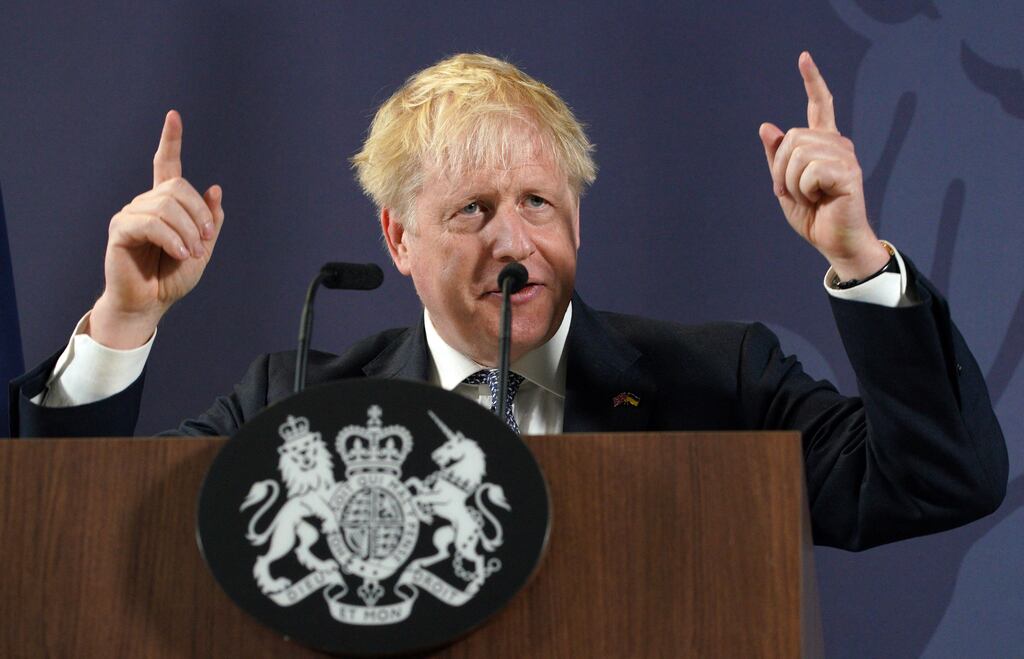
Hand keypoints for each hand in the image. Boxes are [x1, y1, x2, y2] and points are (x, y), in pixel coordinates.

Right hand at [89, 110, 224, 347]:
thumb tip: (215, 187)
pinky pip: (151, 223)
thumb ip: (211, 220)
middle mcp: (146, 203)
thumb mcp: (203, 248)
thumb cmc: (172, 277)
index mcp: (166, 204)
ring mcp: (131, 214)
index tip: (173, 116)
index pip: (167, 164)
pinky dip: (172, 239)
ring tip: (191, 254)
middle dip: (200, 214)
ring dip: (188, 232)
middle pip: (177, 188)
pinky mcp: (120, 229)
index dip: (171, 140)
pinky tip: (180, 254)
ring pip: (167, 206)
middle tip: (206, 241)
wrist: (150, 303)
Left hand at [759, 52, 889, 280]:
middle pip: (792, 138)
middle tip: (793, 192)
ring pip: (798, 154)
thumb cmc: (813, 215)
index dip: (812, 81)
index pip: (820, 105)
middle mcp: (838, 144)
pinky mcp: (849, 173)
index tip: (803, 58)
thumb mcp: (784, 185)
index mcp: (823, 145)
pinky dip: (804, 190)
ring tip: (810, 197)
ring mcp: (845, 157)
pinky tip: (820, 200)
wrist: (834, 242)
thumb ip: (776, 157)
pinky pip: (810, 171)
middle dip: (780, 170)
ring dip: (792, 183)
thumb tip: (766, 126)